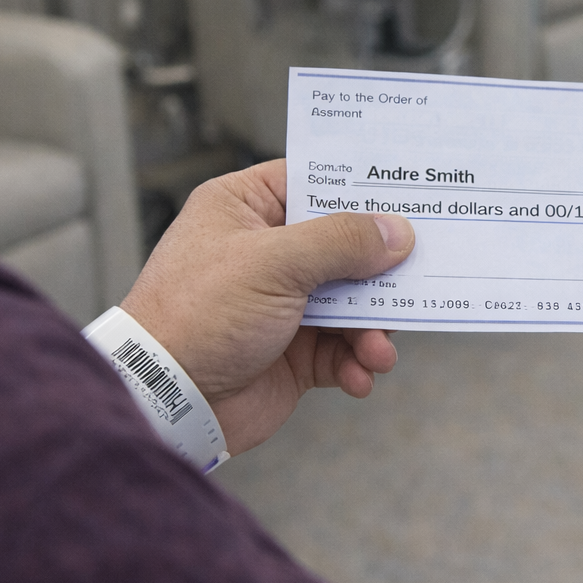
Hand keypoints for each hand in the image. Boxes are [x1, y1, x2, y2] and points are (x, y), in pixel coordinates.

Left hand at [120, 160, 414, 454]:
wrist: (164, 401)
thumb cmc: (198, 315)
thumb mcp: (273, 262)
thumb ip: (341, 242)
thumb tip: (397, 232)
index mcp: (245, 209)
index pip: (314, 182)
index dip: (361, 190)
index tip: (410, 196)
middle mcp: (265, 252)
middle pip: (344, 246)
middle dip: (381, 270)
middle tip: (419, 276)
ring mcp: (281, 304)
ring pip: (352, 302)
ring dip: (373, 327)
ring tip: (380, 349)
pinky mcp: (292, 352)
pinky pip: (342, 350)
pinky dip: (358, 362)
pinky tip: (361, 373)